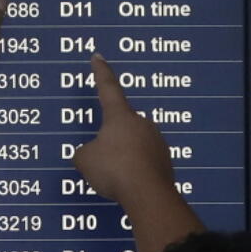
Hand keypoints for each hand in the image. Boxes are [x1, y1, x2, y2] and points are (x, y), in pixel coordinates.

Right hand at [73, 55, 175, 206]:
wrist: (147, 194)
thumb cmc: (113, 170)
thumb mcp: (84, 160)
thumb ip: (84, 152)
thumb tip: (90, 154)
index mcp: (120, 116)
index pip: (108, 88)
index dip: (101, 72)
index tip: (98, 57)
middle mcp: (142, 123)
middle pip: (121, 125)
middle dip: (111, 140)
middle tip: (103, 160)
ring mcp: (157, 141)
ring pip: (134, 145)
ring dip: (124, 157)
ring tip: (115, 178)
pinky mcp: (166, 161)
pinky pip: (144, 162)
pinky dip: (135, 171)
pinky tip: (129, 184)